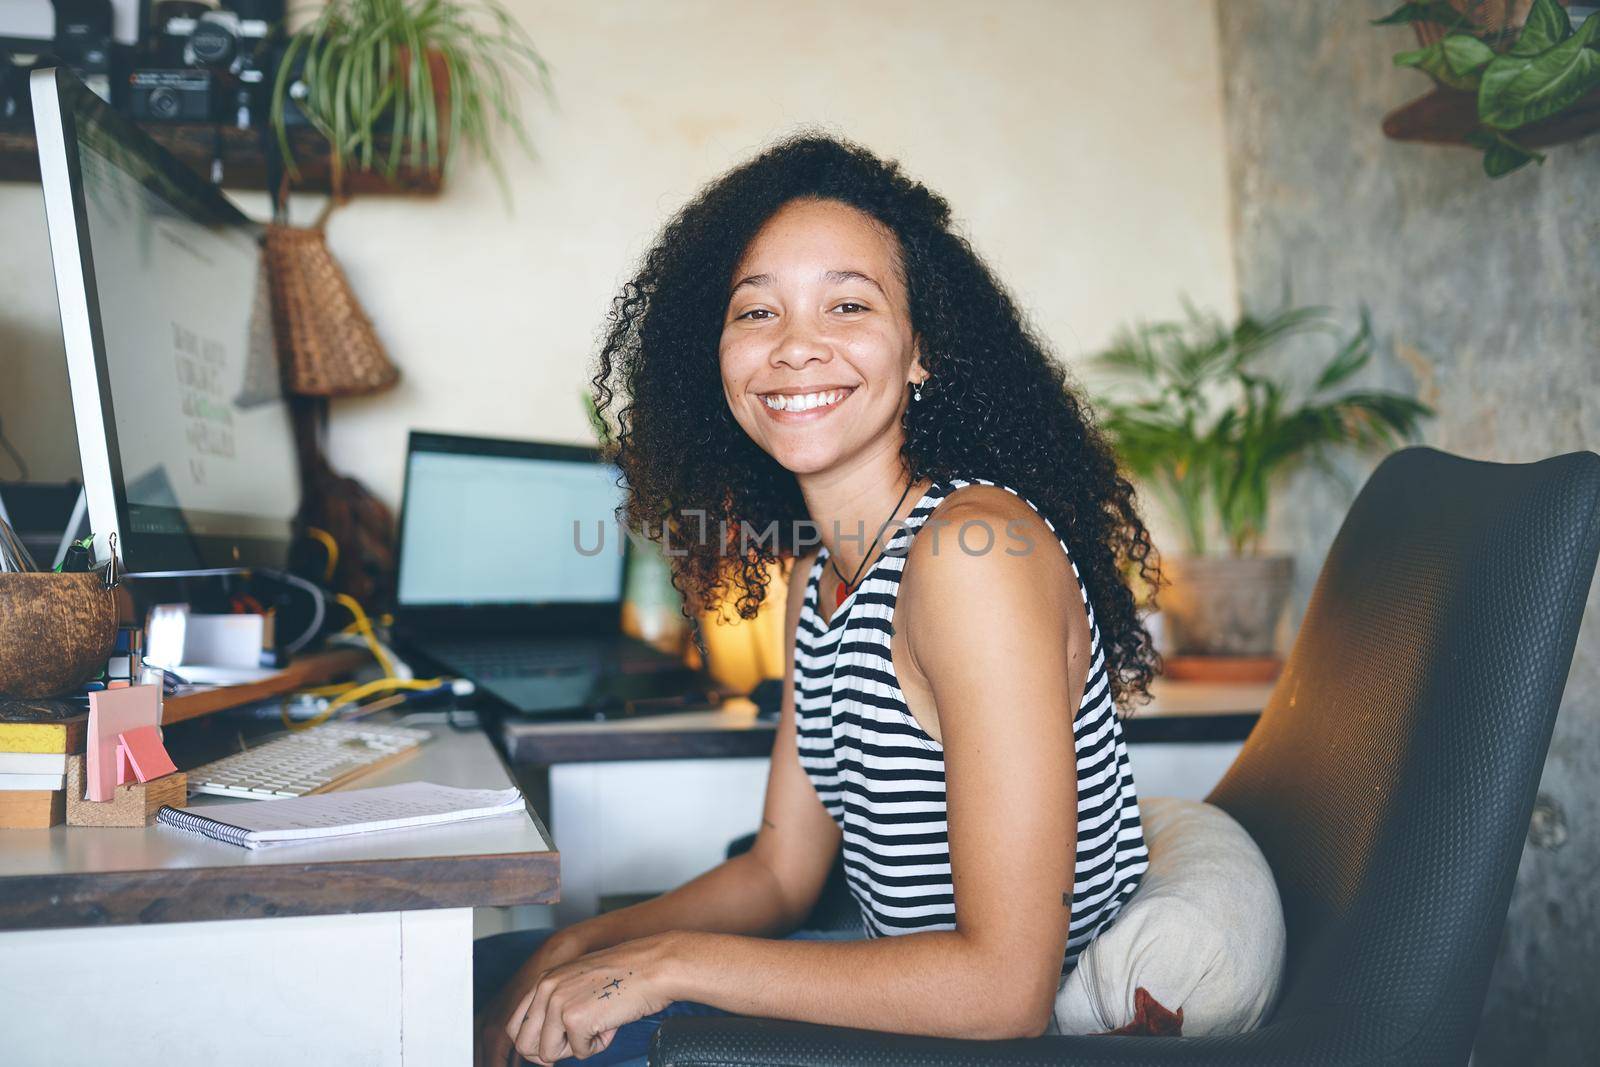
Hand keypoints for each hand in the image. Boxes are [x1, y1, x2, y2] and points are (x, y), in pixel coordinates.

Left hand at [506, 932, 683, 1064]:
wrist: (655, 966)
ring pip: (548, 1055)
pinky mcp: (575, 1019)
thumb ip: (557, 1004)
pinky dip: (598, 1046)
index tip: (556, 1046)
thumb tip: (546, 1044)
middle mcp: (546, 988)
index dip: (535, 1043)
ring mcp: (558, 1003)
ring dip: (575, 1048)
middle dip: (551, 1052)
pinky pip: (579, 1054)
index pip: (515, 1025)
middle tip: (577, 1041)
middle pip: (525, 1045)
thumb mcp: (579, 982)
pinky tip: (611, 1024)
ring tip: (597, 1027)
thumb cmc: (626, 975)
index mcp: (545, 979)